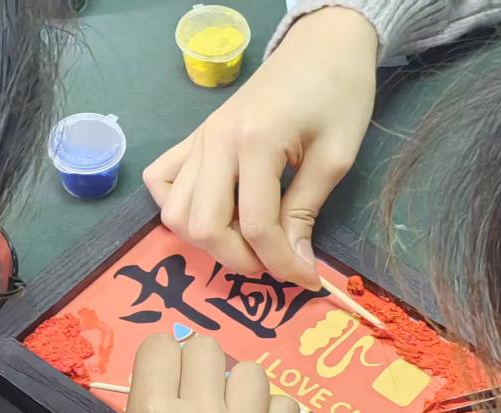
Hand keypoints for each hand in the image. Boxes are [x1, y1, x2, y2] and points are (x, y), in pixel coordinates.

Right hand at [106, 334, 299, 412]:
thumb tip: (170, 404)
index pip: (160, 346)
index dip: (161, 359)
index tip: (164, 378)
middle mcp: (199, 412)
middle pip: (206, 347)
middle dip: (198, 367)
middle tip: (197, 396)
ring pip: (250, 371)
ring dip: (238, 388)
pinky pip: (286, 406)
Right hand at [144, 7, 378, 288]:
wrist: (322, 45)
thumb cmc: (339, 94)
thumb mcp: (336, 158)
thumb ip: (306, 213)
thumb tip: (296, 265)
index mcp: (255, 143)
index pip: (257, 226)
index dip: (282, 264)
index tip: (307, 280)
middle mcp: (215, 142)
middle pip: (205, 227)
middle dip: (240, 259)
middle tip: (274, 262)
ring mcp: (199, 139)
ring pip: (175, 213)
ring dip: (207, 240)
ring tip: (245, 241)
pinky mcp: (194, 137)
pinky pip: (162, 180)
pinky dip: (178, 207)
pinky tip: (212, 211)